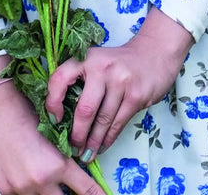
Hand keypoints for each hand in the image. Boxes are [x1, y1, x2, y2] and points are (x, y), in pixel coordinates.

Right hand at [0, 78, 104, 194]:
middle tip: (71, 185)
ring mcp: (21, 188)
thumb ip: (64, 157)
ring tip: (46, 174)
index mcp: (58, 165)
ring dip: (49, 191)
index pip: (86, 190)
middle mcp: (40, 181)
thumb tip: (76, 168)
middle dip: (69, 193)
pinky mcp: (5, 190)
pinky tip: (27, 175)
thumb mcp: (54, 135)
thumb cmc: (28, 112)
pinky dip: (29, 189)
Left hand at [45, 7, 193, 160]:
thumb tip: (62, 117)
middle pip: (84, 109)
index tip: (54, 120)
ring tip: (86, 154)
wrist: (155, 53)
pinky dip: (108, 139)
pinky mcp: (136, 95)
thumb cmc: (119, 62)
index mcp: (87, 58)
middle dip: (77, 134)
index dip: (52, 102)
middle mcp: (103, 67)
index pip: (60, 78)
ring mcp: (121, 81)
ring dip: (93, 142)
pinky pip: (118, 123)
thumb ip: (81, 81)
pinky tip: (102, 147)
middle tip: (72, 148)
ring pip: (102, 121)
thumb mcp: (97, 62)